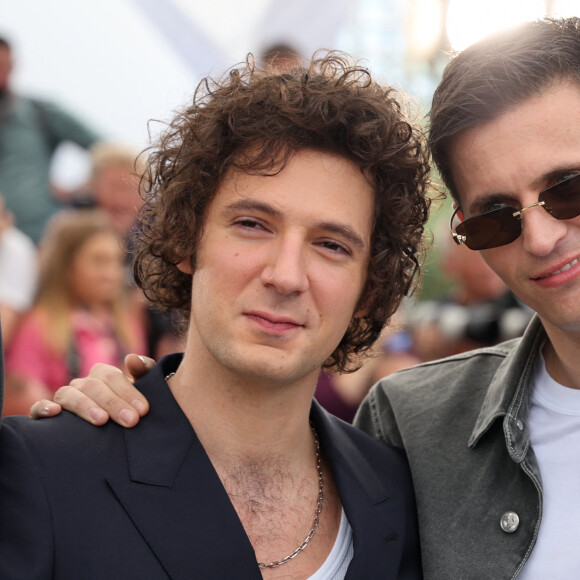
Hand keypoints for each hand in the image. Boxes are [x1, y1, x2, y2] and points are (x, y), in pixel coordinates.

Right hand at [29, 354, 153, 425]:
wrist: (116, 433)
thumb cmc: (131, 410)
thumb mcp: (142, 393)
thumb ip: (144, 372)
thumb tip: (131, 358)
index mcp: (102, 375)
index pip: (112, 376)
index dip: (128, 392)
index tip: (143, 410)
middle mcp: (82, 384)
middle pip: (93, 386)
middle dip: (114, 403)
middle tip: (131, 421)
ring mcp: (64, 399)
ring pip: (68, 394)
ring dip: (85, 405)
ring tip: (102, 421)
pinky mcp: (46, 416)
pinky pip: (37, 408)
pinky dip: (43, 408)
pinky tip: (55, 413)